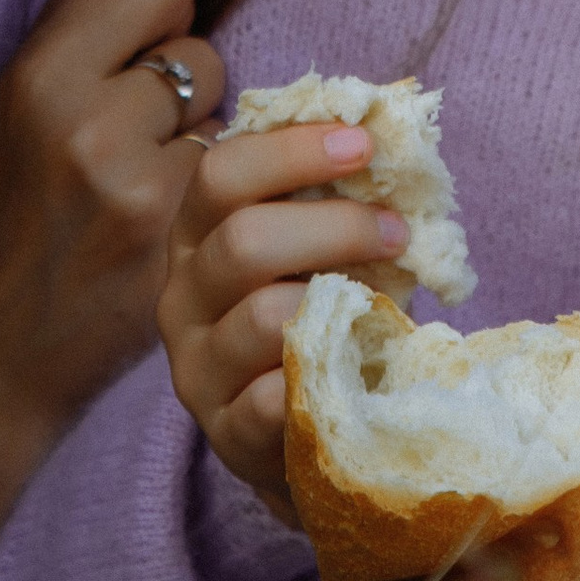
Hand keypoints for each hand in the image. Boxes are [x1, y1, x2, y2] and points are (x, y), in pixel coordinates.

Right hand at [0, 0, 224, 458]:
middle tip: (137, 131)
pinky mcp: (183, 257)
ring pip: (226, 122)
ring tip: (146, 183)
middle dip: (180, 85)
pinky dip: (215, 202)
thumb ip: (67, 11)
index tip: (136, 45)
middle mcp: (95, 131)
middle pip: (201, 51)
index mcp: (40, 80)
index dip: (156, 9)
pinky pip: (234, 190)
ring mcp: (146, 199)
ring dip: (200, 144)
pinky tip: (174, 226)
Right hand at [157, 114, 407, 512]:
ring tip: (385, 302)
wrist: (304, 436)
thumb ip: (334, 202)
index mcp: (196, 237)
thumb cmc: (317, 322)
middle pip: (243, 239)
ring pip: (261, 316)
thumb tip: (398, 144)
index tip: (363, 144)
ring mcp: (197, 369)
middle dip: (334, 226)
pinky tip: (353, 366)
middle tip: (397, 230)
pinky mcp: (225, 433)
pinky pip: (272, 399)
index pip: (221, 174)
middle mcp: (181, 297)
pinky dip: (321, 376)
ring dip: (339, 300)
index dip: (292, 149)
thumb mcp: (313, 254)